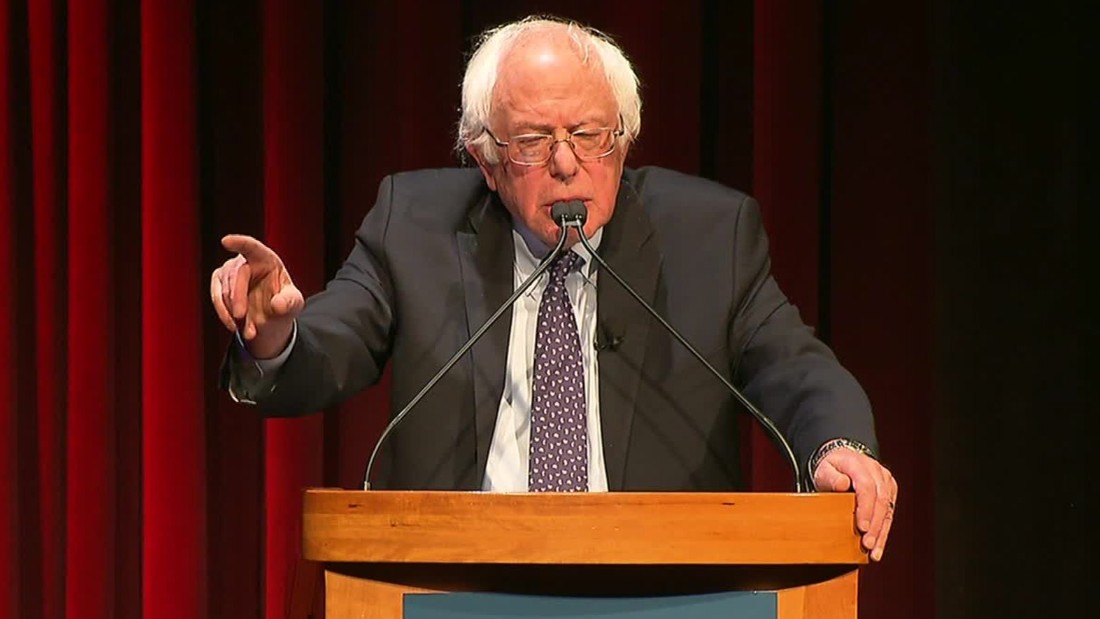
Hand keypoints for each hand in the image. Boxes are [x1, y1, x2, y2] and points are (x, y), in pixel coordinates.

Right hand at [210, 234, 303, 358]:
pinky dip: (224, 314)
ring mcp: (229, 271)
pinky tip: (235, 327)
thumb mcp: (294, 303)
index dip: (239, 243)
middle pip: (236, 276)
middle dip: (237, 298)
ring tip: (249, 332)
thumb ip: (290, 302)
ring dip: (233, 313)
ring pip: (224, 290)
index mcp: (266, 258)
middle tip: (241, 317)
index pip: (252, 247)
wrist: (271, 316)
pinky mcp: (219, 283)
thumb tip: (278, 305)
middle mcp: (245, 261)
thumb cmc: (284, 302)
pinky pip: (217, 298)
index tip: (226, 241)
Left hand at [813, 447, 897, 561]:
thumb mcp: (824, 470)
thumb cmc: (831, 468)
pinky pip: (889, 514)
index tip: (862, 527)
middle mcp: (877, 472)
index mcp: (859, 464)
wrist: (842, 459)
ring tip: (874, 552)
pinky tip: (878, 548)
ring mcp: (885, 482)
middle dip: (875, 525)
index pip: (867, 487)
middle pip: (880, 500)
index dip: (866, 508)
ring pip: (888, 509)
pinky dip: (883, 532)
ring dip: (881, 532)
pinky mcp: (890, 492)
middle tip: (867, 544)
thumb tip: (843, 484)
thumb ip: (831, 477)